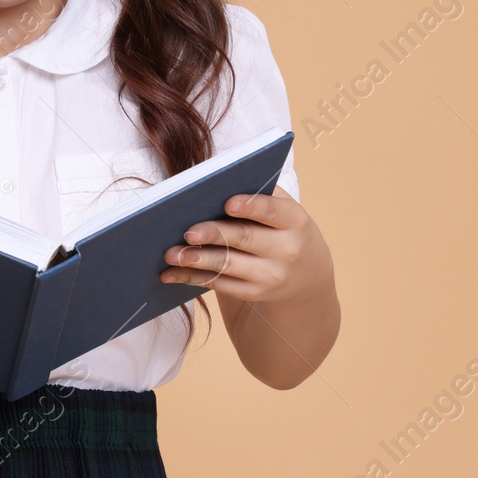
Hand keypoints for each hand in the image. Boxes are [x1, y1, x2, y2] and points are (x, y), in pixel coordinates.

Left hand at [159, 188, 330, 304]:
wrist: (306, 272)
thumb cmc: (283, 227)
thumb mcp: (283, 209)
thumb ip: (256, 194)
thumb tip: (208, 184)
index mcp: (294, 220)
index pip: (272, 211)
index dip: (250, 206)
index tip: (228, 203)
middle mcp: (287, 250)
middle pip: (244, 238)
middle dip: (214, 234)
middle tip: (188, 231)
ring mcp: (271, 275)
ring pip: (228, 265)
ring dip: (197, 259)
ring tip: (171, 254)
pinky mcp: (254, 292)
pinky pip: (220, 284)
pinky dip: (193, 278)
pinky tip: (171, 273)